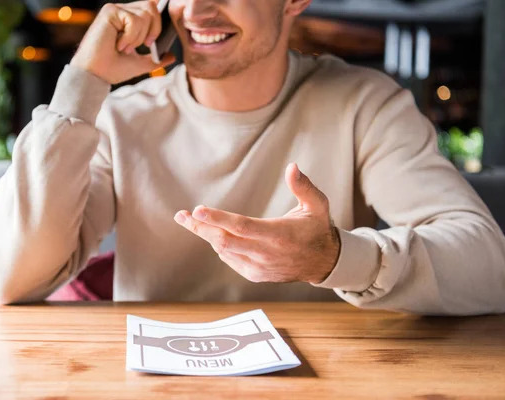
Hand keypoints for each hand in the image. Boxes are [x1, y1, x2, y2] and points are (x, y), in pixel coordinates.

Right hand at [71, 1, 175, 83]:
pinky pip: (134, 20)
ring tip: (124, 47)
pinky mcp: (109, 12)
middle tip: (142, 46)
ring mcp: (116, 10)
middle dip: (153, 30)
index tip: (150, 43)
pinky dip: (130, 37)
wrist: (96, 75)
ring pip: (145, 14)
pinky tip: (118, 44)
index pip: (151, 9)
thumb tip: (171, 56)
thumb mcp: (141, 64)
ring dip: (139, 37)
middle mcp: (122, 12)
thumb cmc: (113, 69)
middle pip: (152, 7)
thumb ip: (156, 59)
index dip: (157, 21)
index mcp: (129, 21)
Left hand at [174, 163, 340, 283]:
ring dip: (206, 235)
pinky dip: (220, 246)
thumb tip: (292, 167)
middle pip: (224, 241)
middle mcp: (265, 253)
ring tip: (189, 220)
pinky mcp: (255, 274)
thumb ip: (304, 186)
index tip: (197, 210)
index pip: (242, 226)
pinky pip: (230, 259)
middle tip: (181, 216)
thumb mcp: (317, 205)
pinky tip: (215, 234)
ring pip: (224, 251)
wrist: (323, 262)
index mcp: (278, 234)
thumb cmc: (317, 228)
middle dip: (200, 227)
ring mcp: (259, 267)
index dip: (218, 219)